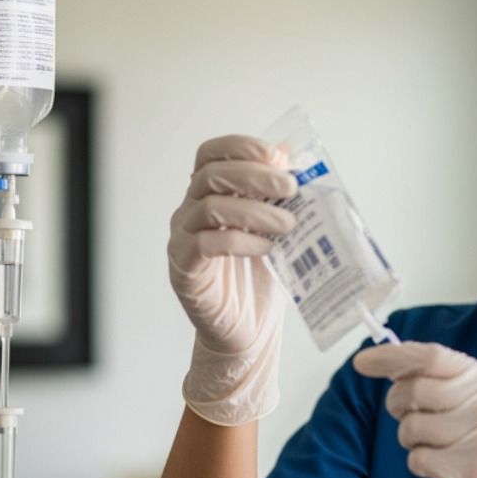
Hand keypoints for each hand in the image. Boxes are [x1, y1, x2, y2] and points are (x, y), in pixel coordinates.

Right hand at [168, 135, 297, 424]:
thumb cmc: (259, 278)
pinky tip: (267, 248)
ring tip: (289, 223)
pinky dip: (241, 240)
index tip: (276, 154)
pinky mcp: (184, 270)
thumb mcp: (275, 229)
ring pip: (208, 207)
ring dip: (254, 210)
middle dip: (253, 174)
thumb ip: (278, 196)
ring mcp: (182, 240)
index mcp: (208, 194)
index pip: (210, 154)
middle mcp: (189, 211)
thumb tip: (294, 158)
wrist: (246, 331)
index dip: (239, 146)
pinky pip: (206, 244)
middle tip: (290, 187)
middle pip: (209, 174)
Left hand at [353, 342, 476, 477]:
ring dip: (413, 441)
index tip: (363, 362)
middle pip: (413, 391)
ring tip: (442, 450)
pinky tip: (447, 470)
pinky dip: (422, 466)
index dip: (392, 357)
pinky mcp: (471, 473)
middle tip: (411, 419)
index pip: (432, 357)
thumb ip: (454, 387)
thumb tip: (398, 374)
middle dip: (399, 406)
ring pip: (410, 428)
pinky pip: (417, 460)